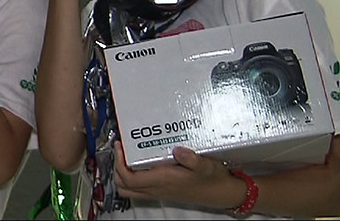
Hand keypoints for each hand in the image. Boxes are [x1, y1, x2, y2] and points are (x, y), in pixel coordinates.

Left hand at [114, 143, 245, 209]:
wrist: (223, 193)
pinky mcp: (163, 191)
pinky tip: (140, 163)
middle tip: (121, 149)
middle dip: (117, 167)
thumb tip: (178, 149)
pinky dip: (133, 178)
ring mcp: (159, 191)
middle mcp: (158, 188)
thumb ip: (192, 158)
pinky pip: (140, 189)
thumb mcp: (206, 165)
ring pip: (130, 189)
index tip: (119, 146)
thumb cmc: (213, 180)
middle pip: (124, 185)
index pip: (130, 178)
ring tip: (127, 156)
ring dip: (123, 174)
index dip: (119, 163)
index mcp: (163, 181)